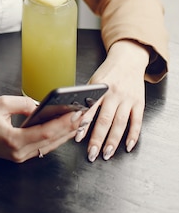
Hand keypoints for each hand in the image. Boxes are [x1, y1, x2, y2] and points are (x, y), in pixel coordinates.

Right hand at [0, 95, 86, 161]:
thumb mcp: (2, 103)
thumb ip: (24, 103)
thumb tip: (42, 104)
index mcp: (13, 140)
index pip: (46, 132)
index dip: (64, 123)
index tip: (77, 113)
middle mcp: (18, 153)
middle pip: (51, 142)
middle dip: (69, 128)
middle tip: (84, 115)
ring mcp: (19, 156)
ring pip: (48, 146)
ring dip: (64, 134)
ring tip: (78, 122)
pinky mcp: (18, 155)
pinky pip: (41, 147)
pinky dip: (53, 138)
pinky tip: (62, 129)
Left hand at [75, 39, 149, 161]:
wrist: (129, 58)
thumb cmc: (109, 72)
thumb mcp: (94, 80)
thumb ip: (87, 97)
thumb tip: (74, 116)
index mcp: (100, 88)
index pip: (90, 108)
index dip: (84, 124)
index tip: (78, 137)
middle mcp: (114, 94)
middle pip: (105, 120)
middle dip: (98, 139)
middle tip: (92, 153)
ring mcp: (127, 99)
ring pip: (120, 123)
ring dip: (113, 141)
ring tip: (106, 154)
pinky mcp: (139, 103)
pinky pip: (137, 122)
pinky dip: (133, 135)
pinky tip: (127, 146)